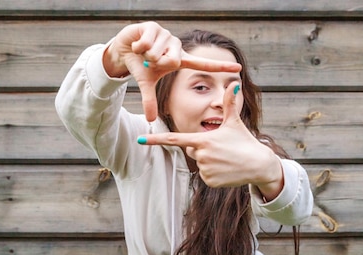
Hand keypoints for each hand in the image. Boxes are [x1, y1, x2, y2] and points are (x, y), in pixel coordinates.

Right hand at [103, 22, 241, 121]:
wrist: (123, 49)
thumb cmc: (140, 66)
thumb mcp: (146, 84)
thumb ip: (150, 101)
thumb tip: (151, 120)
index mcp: (179, 60)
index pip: (203, 65)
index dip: (220, 67)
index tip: (238, 68)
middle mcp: (176, 46)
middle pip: (172, 60)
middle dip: (156, 63)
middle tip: (149, 62)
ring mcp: (167, 35)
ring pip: (158, 52)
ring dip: (146, 55)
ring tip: (143, 52)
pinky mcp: (154, 26)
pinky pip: (148, 42)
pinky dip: (139, 47)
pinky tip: (137, 44)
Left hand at [138, 82, 284, 199]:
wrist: (259, 165)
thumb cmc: (245, 141)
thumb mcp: (235, 122)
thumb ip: (229, 103)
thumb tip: (234, 83)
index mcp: (204, 139)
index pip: (174, 139)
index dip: (155, 139)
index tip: (140, 140)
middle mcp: (202, 155)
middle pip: (193, 150)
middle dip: (204, 148)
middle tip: (221, 148)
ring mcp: (206, 170)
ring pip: (200, 163)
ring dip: (210, 161)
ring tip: (226, 159)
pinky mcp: (210, 181)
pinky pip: (206, 176)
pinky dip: (215, 173)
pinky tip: (227, 169)